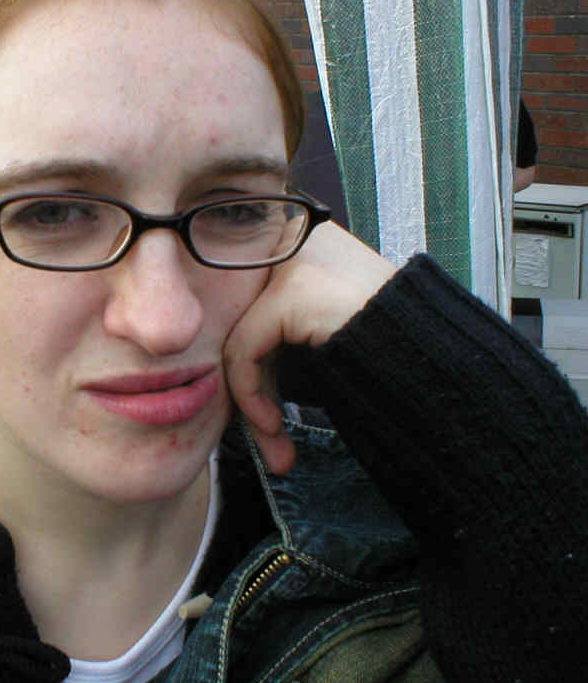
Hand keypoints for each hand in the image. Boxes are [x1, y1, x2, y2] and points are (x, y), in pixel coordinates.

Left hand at [223, 221, 396, 473]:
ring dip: (253, 403)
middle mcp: (293, 238)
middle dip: (255, 391)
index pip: (256, 307)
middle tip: (270, 438)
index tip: (268, 413)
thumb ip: (286, 337)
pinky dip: (250, 393)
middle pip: (248, 323)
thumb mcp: (329, 330)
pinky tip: (271, 423)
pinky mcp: (288, 294)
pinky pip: (245, 349)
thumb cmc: (397, 344)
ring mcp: (290, 262)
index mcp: (303, 239)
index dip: (258, 365)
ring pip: (241, 339)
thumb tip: (250, 378)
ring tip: (274, 444)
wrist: (442, 352)